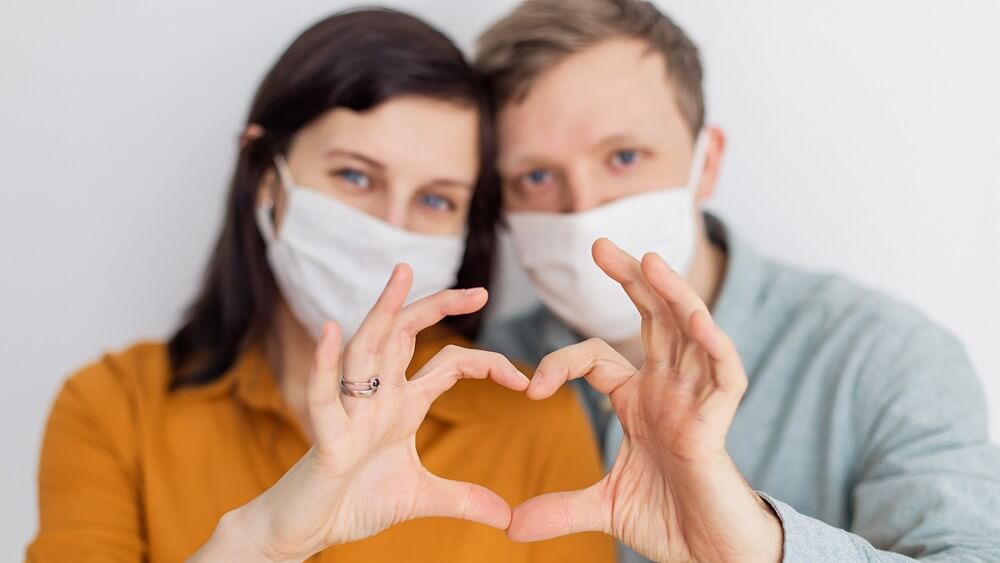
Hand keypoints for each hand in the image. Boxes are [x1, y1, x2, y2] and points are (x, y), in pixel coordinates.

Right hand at [199, 264, 528, 561]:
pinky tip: (329, 330)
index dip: (487, 364)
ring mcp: (350, 412)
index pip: (447, 364)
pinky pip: (323, 395)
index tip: (524, 383)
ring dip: (382, 310)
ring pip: (365, 349)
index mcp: (402, 404)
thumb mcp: (420, 497)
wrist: (309, 530)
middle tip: (480, 292)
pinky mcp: (325, 438)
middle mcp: (377, 397)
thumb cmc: (354, 502)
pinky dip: (324, 364)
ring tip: (402, 274)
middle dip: (438, 307)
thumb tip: (506, 517)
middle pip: (405, 335)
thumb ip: (463, 500)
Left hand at [507, 239, 782, 562]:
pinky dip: (714, 346)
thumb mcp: (603, 507)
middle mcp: (669, 390)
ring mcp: (696, 402)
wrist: (708, 556)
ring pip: (691, 333)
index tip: (531, 389)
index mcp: (640, 401)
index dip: (562, 363)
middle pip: (653, 320)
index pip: (598, 357)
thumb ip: (558, 508)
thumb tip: (510, 526)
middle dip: (630, 281)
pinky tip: (696, 318)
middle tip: (598, 245)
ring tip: (650, 260)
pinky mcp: (719, 424)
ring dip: (673, 296)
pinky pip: (724, 375)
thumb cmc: (667, 520)